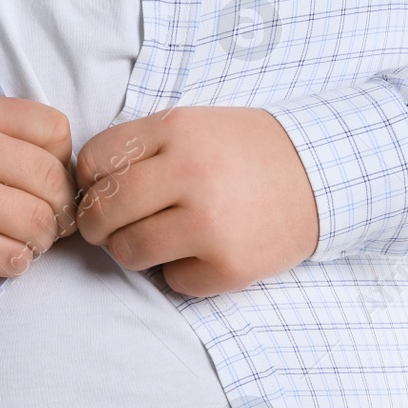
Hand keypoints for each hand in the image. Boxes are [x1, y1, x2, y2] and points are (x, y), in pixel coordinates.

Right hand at [0, 93, 78, 276]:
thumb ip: (0, 130)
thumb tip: (61, 166)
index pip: (53, 128)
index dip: (64, 159)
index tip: (51, 179)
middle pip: (50, 181)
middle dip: (61, 209)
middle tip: (51, 222)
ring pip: (34, 222)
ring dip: (42, 240)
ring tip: (29, 242)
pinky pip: (5, 256)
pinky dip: (17, 263)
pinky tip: (6, 258)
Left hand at [73, 106, 318, 296]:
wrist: (324, 175)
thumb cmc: (247, 153)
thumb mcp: (194, 126)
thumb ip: (143, 149)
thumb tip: (84, 188)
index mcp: (176, 131)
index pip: (95, 162)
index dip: (88, 182)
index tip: (99, 192)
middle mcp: (191, 174)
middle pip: (103, 210)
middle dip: (96, 225)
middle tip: (108, 228)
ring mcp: (211, 223)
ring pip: (129, 250)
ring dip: (132, 251)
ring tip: (158, 239)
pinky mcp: (229, 265)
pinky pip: (173, 281)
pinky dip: (180, 272)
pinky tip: (205, 252)